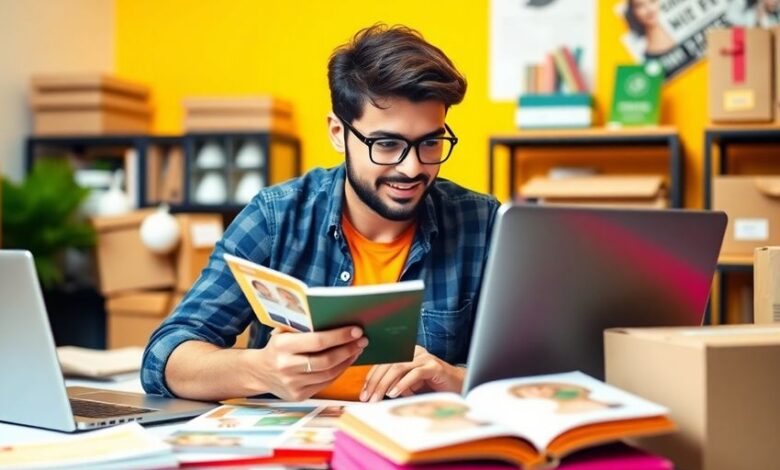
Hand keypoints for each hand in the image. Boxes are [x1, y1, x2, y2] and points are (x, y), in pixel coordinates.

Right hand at [253, 326, 367, 400]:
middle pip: (326, 360)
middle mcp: (286, 367)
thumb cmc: (277, 346)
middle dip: (348, 349)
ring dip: (347, 360)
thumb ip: (305, 327)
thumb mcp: (284, 332)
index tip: (356, 330)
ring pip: (329, 373)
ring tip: (357, 349)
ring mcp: (292, 384)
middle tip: (362, 340)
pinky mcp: (299, 395)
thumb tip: (337, 319)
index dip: (339, 336)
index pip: (317, 341)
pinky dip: (339, 371)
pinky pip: (326, 383)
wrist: (259, 372)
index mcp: (282, 346)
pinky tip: (346, 361)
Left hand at [360, 346, 464, 401]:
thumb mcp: (410, 385)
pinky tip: (394, 393)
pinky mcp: (434, 366)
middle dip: (375, 382)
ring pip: (398, 367)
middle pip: (388, 364)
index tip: (363, 393)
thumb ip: (395, 384)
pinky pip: (414, 373)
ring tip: (377, 398)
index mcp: (406, 353)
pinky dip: (402, 384)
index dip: (371, 378)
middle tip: (367, 398)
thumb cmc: (433, 386)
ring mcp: (424, 358)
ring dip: (385, 384)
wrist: (459, 386)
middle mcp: (414, 352)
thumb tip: (375, 394)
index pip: (383, 362)